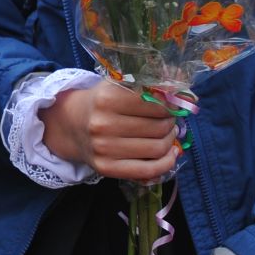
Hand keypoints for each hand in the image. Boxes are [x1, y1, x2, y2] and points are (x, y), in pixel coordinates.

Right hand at [41, 80, 177, 181]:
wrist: (72, 125)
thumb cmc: (102, 103)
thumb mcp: (118, 85)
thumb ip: (147, 84)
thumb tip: (183, 88)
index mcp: (107, 97)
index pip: (157, 102)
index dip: (171, 104)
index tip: (172, 103)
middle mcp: (103, 123)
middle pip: (160, 125)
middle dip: (171, 122)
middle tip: (170, 118)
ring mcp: (104, 148)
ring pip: (158, 147)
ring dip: (170, 140)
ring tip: (167, 133)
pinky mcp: (106, 168)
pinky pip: (148, 170)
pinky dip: (167, 162)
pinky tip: (169, 153)